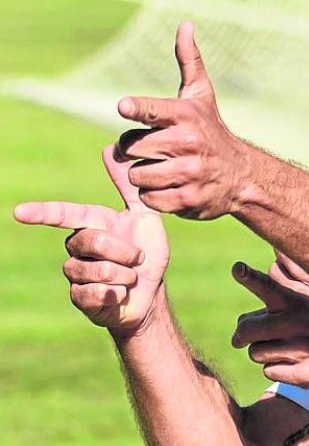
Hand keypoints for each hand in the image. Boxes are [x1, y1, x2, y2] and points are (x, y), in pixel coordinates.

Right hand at [13, 145, 169, 332]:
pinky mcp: (79, 298)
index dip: (42, 213)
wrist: (151, 293)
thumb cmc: (147, 254)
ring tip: (130, 277)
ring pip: (95, 270)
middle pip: (93, 241)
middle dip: (125, 251)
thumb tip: (110, 147)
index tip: (20, 212)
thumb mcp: (145, 217)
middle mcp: (76, 247)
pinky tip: (120, 293)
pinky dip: (116, 293)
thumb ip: (128, 186)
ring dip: (124, 274)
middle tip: (138, 258)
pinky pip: (94, 293)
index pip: (64, 214)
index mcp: (91, 225)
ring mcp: (74, 273)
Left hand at [116, 21, 254, 218]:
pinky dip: (155, 196)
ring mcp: (189, 173)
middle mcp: (188, 143)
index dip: (136, 107)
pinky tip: (171, 187)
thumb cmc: (212, 131)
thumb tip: (184, 23)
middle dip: (136, 151)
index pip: (152, 110)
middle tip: (154, 150)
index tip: (124, 106)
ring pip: (137, 176)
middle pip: (131, 148)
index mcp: (186, 116)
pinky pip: (149, 200)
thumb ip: (188, 61)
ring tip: (164, 169)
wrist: (243, 176)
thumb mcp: (201, 96)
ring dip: (144, 175)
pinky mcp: (188, 200)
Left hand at [231, 262, 308, 390]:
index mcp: (296, 303)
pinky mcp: (304, 374)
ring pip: (255, 353)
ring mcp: (301, 350)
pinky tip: (293, 364)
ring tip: (283, 349)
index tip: (237, 268)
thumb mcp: (304, 307)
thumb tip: (239, 330)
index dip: (250, 278)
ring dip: (263, 353)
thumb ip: (271, 312)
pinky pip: (269, 372)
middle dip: (241, 336)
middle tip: (242, 339)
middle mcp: (297, 324)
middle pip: (246, 330)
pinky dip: (275, 369)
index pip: (269, 287)